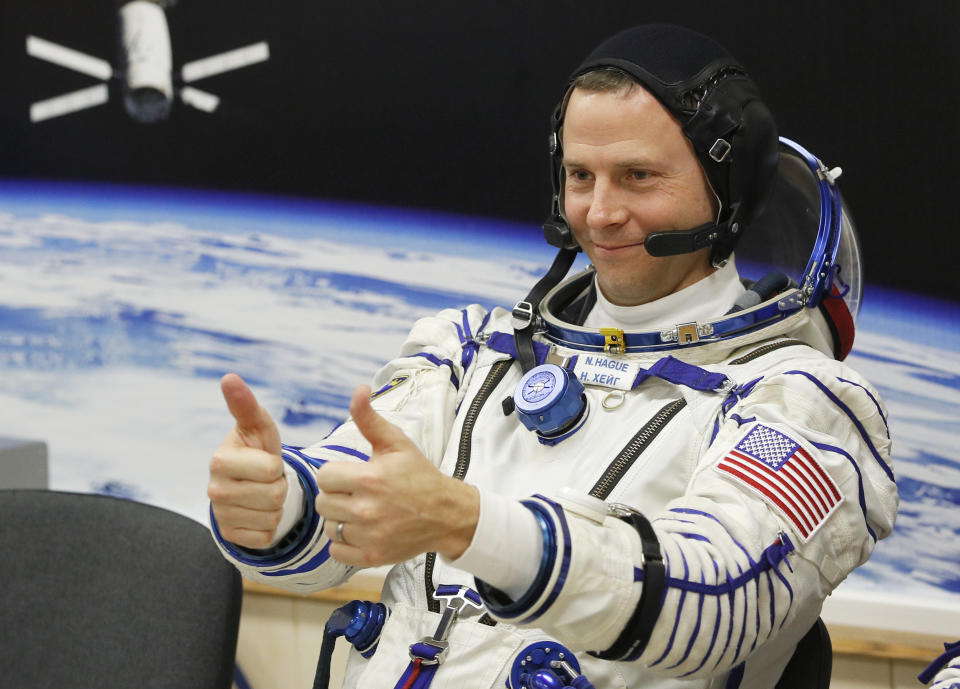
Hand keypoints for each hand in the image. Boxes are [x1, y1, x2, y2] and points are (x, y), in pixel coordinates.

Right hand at [208, 373, 285, 548]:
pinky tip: (258, 512)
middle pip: (274, 495)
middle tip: (266, 479)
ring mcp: (220, 516)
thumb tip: (229, 377)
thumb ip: (245, 405)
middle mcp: (213, 491)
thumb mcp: (256, 426)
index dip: (277, 464)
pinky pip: (266, 536)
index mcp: (219, 461)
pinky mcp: (230, 537)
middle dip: (278, 485)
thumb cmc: (256, 449)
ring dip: (276, 505)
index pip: (271, 469)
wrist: (248, 482)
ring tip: (262, 493)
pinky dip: (270, 525)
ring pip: (272, 516)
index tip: (264, 460)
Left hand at [315, 385, 479, 566]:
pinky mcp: (371, 557)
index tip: (354, 475)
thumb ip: (370, 419)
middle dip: (338, 495)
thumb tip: (358, 390)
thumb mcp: (396, 443)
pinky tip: (363, 530)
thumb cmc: (418, 475)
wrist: (446, 514)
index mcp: (369, 478)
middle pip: (323, 502)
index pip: (324, 476)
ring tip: (362, 511)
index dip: (337, 474)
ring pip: (329, 526)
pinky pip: (337, 550)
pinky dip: (345, 542)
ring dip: (341, 519)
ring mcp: (369, 536)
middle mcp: (366, 509)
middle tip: (359, 493)